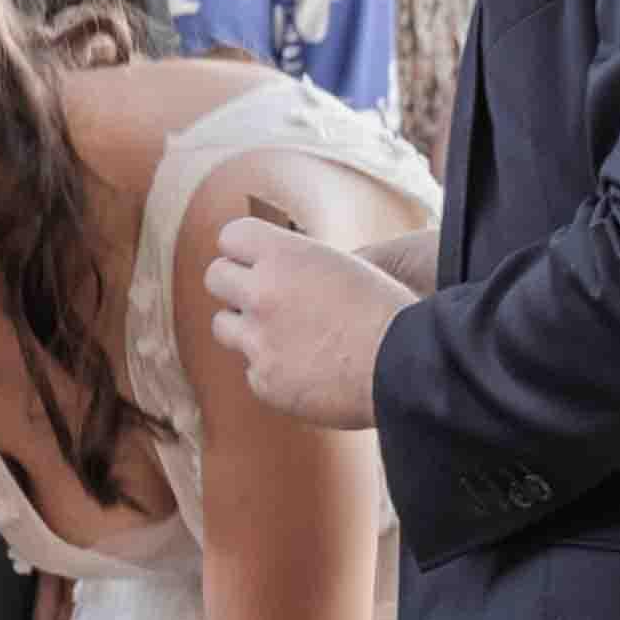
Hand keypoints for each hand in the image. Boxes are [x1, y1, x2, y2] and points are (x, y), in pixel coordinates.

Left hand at [203, 215, 406, 429]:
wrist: (405, 369)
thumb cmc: (387, 313)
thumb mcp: (343, 267)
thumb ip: (298, 265)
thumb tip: (271, 267)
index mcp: (284, 255)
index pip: (231, 236)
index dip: (244, 249)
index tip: (256, 260)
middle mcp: (262, 293)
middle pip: (215, 277)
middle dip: (236, 285)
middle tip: (262, 298)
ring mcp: (258, 341)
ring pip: (223, 325)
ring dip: (246, 328)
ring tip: (285, 336)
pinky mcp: (264, 382)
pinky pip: (252, 370)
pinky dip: (273, 371)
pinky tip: (308, 372)